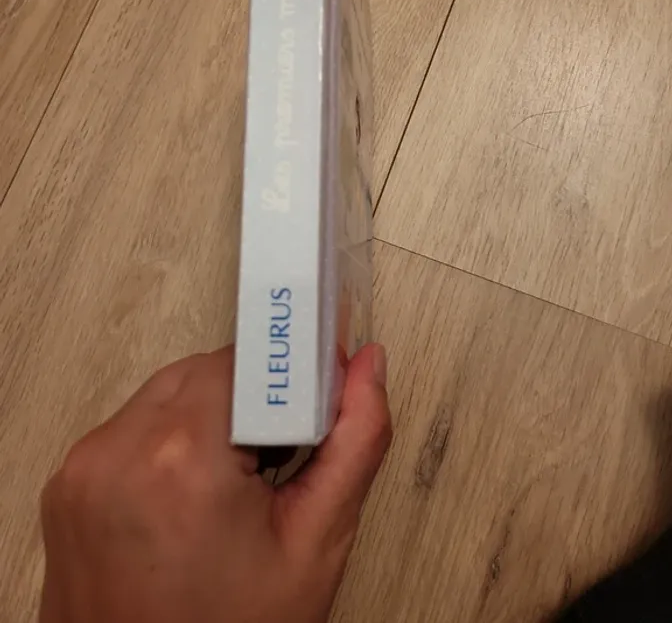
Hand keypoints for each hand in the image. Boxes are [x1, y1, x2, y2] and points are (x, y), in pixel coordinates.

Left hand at [40, 344, 390, 622]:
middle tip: (282, 457)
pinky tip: (194, 492)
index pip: (248, 360)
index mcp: (183, 459)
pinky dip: (169, 441)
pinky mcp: (67, 483)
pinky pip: (132, 425)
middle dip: (253, 401)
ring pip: (169, 392)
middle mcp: (118, 451)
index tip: (316, 395)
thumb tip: (368, 368)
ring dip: (210, 417)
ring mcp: (85, 467)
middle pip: (208, 371)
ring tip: (238, 481)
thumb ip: (355, 442)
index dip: (290, 376)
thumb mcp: (314, 545)